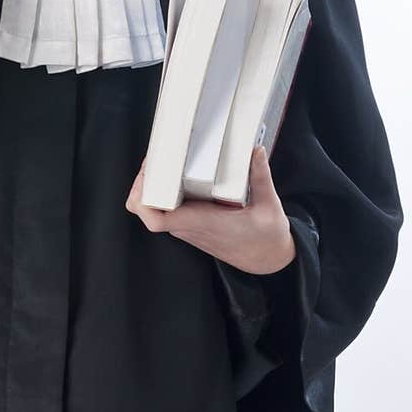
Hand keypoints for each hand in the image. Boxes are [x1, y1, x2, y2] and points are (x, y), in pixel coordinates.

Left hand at [125, 146, 296, 274]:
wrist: (266, 260)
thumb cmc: (266, 237)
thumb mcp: (269, 206)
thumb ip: (260, 177)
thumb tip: (255, 151)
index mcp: (202, 222)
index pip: (157, 220)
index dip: (143, 199)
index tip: (147, 175)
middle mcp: (188, 226)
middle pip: (147, 210)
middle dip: (144, 183)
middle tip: (155, 157)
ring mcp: (187, 226)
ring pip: (155, 208)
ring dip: (153, 185)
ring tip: (164, 160)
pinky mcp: (191, 224)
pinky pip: (167, 208)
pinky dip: (164, 191)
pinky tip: (176, 173)